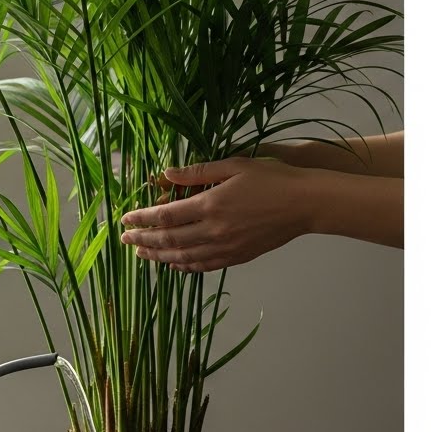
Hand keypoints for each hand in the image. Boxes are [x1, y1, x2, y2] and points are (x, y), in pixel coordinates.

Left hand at [120, 157, 313, 272]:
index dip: (142, 219)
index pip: (165, 215)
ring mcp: (227, 247)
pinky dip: (185, 266)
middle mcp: (215, 230)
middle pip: (169, 240)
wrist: (305, 203)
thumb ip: (197, 172)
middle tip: (125, 241)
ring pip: (184, 257)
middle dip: (144, 240)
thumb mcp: (233, 165)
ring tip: (142, 255)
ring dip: (159, 257)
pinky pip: (205, 266)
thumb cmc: (272, 178)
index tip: (126, 220)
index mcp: (211, 205)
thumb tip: (165, 174)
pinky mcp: (239, 256)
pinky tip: (175, 265)